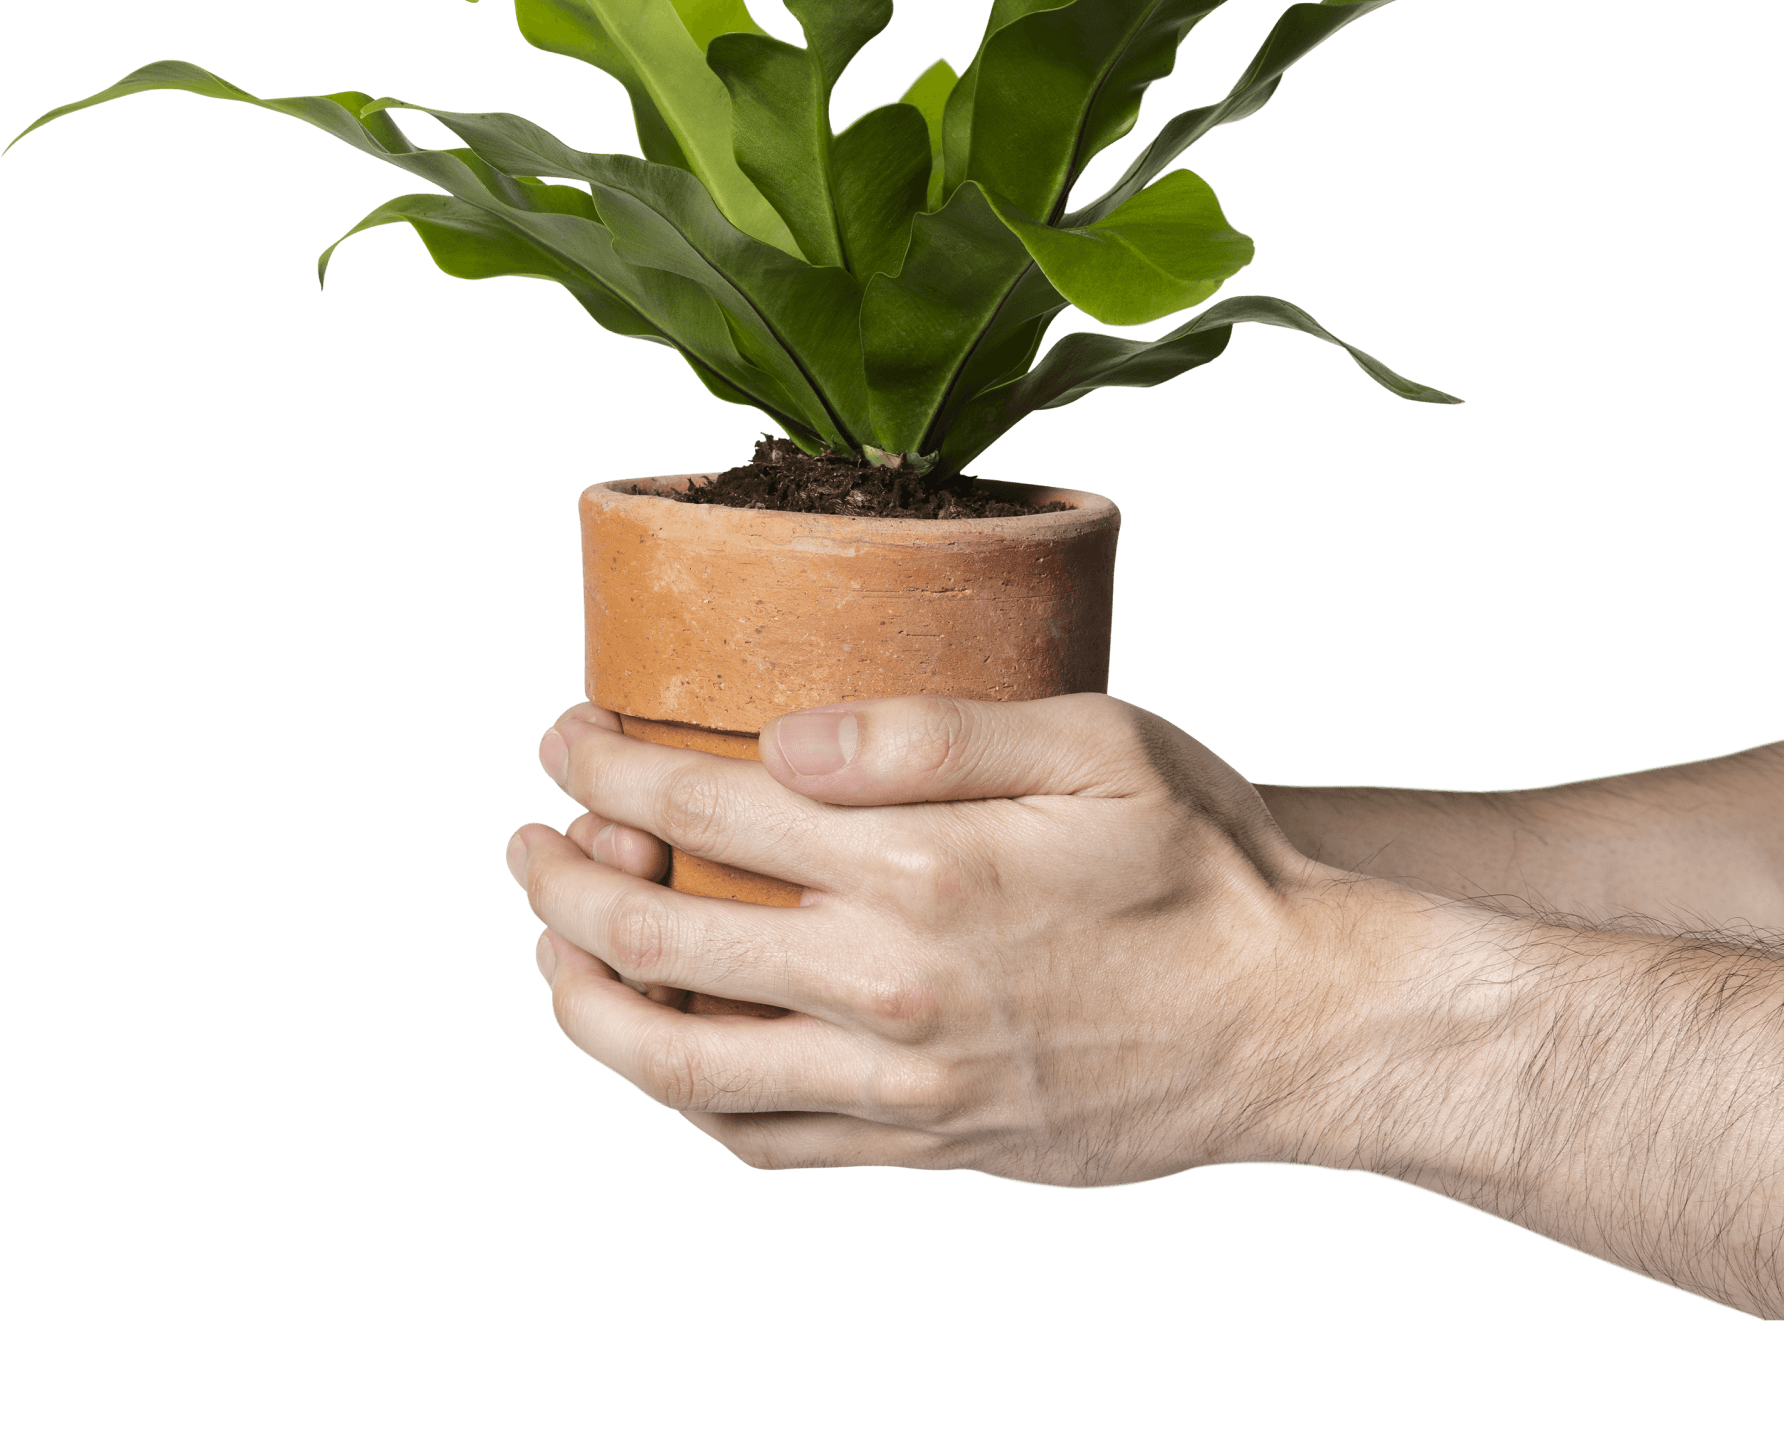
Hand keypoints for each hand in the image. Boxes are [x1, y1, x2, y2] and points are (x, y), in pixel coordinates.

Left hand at [508, 695, 1416, 1183]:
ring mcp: (901, 1086)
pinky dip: (683, 1097)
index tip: (564, 740)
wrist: (1297, 1023)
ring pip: (682, 1066)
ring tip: (553, 953)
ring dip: (587, 1003)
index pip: (704, 812)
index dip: (609, 771)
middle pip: (660, 942)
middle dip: (563, 881)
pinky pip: (762, 1142)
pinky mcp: (927, 1149)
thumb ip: (929, 734)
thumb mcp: (1097, 744)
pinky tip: (666, 1052)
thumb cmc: (1206, 859)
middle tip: (529, 841)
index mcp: (920, 868)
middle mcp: (890, 987)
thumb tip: (778, 739)